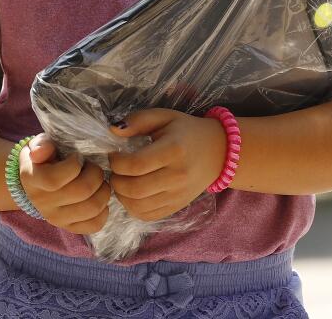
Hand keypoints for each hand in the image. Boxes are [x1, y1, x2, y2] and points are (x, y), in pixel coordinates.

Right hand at [17, 134, 111, 234]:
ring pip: (92, 208)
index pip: (55, 179)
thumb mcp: (39, 145)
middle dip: (96, 174)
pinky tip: (98, 197)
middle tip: (94, 167)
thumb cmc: (43, 159)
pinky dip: (104, 211)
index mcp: (33, 180)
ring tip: (99, 182)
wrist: (35, 183)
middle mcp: (43, 203)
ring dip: (103, 190)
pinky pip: (95, 225)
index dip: (74, 165)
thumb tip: (40, 152)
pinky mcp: (69, 227)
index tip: (77, 157)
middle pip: (82, 191)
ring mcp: (56, 218)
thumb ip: (41, 144)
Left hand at [106, 109, 227, 221]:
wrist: (219, 152)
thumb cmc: (187, 131)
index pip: (136, 164)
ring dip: (121, 194)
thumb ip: (138, 121)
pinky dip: (132, 207)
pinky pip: (146, 215)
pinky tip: (132, 193)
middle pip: (134, 188)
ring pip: (137, 205)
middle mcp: (178, 176)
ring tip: (123, 180)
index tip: (114, 154)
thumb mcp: (165, 117)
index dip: (117, 162)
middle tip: (116, 169)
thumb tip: (113, 131)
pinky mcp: (177, 207)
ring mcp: (178, 195)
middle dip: (116, 179)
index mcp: (174, 150)